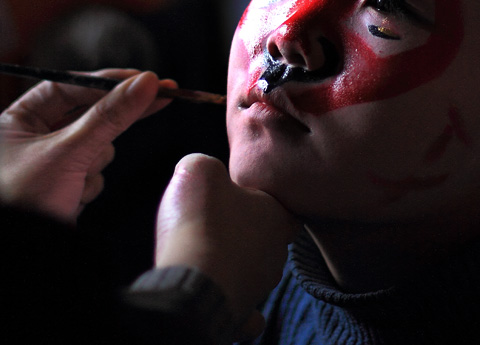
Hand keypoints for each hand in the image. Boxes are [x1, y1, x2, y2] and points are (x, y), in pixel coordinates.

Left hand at [0, 70, 169, 222]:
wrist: (15, 256)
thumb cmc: (19, 202)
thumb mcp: (68, 153)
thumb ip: (109, 117)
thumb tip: (145, 84)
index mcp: (21, 118)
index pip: (71, 85)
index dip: (108, 81)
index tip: (144, 79)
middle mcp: (34, 136)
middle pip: (89, 113)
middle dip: (116, 116)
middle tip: (164, 94)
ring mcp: (52, 163)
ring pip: (97, 146)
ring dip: (93, 163)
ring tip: (73, 182)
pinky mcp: (65, 186)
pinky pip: (94, 173)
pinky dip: (89, 185)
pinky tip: (72, 197)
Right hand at [154, 154, 299, 339]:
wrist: (191, 281)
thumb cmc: (201, 221)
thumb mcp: (200, 169)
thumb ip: (209, 166)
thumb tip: (208, 173)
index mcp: (278, 217)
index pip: (287, 204)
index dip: (268, 196)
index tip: (251, 192)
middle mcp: (276, 254)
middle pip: (269, 237)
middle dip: (248, 229)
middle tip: (221, 217)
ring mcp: (259, 287)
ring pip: (254, 270)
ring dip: (236, 261)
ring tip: (208, 249)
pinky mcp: (239, 314)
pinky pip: (243, 311)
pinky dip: (233, 302)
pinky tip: (221, 292)